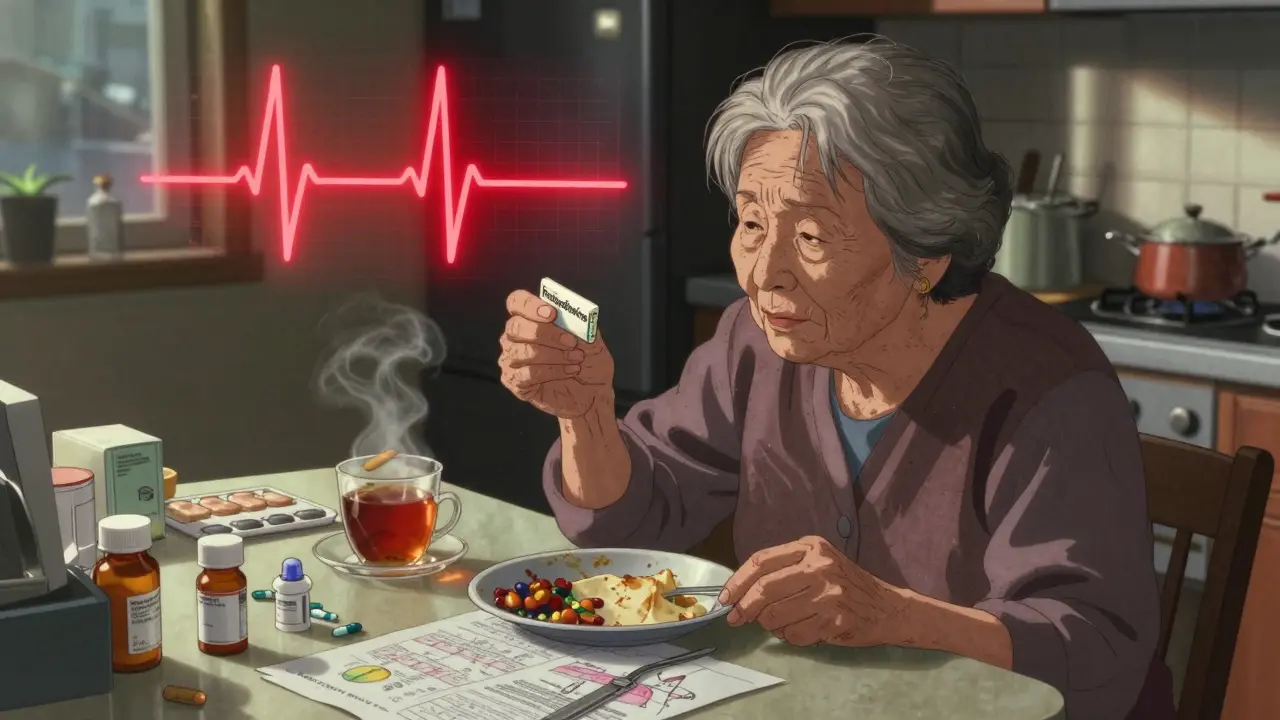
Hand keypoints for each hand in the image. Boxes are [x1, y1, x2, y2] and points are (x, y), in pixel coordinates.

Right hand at [498, 289, 614, 418]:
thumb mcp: (592, 339)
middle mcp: (516, 337)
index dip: (530, 305)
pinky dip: (551, 371)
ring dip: (553, 355)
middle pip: (516, 326)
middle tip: (571, 342)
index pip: (517, 302)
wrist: (593, 393)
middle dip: (545, 333)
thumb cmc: (589, 361)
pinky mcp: (515, 382)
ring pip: (522, 351)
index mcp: (531, 318)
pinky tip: (569, 371)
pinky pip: (527, 374)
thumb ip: (581, 324)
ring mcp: (512, 360)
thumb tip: (575, 314)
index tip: (552, 314)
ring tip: (576, 358)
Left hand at [719, 536, 912, 647]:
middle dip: (744, 607)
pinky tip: (802, 631)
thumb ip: (783, 570)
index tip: (725, 598)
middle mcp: (820, 566)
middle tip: (737, 619)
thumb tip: (739, 594)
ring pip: (775, 615)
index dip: (737, 581)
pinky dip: (790, 637)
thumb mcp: (818, 563)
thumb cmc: (845, 585)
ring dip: (770, 625)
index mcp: (811, 547)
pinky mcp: (835, 619)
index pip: (762, 561)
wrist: (887, 607)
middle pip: (764, 589)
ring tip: (782, 623)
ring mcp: (829, 593)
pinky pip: (794, 634)